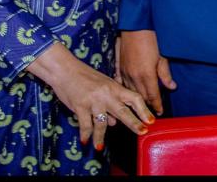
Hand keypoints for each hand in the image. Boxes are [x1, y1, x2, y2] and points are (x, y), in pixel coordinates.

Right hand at [27, 43, 153, 150]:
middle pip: (123, 111)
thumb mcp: (103, 85)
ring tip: (99, 147)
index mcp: (114, 87)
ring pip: (102, 122)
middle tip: (143, 132)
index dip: (144, 110)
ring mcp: (93, 101)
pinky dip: (85, 134)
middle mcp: (107, 94)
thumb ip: (111, 102)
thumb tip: (115, 122)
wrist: (65, 69)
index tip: (151, 120)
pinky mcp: (80, 106)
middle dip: (134, 123)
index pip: (134, 98)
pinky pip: (85, 124)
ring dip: (100, 136)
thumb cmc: (85, 76)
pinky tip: (85, 141)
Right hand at [119, 30, 176, 115]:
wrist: (134, 27)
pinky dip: (125, 90)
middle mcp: (134, 77)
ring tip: (141, 107)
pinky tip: (126, 94)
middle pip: (141, 97)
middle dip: (147, 106)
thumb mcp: (162, 56)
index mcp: (147, 75)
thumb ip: (165, 73)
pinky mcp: (119, 67)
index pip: (153, 96)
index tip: (160, 113)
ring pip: (130, 91)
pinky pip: (121, 83)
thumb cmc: (151, 39)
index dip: (157, 105)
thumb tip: (172, 87)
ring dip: (136, 99)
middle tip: (151, 113)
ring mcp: (125, 72)